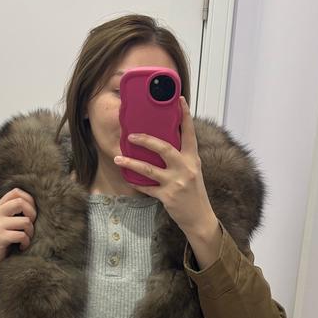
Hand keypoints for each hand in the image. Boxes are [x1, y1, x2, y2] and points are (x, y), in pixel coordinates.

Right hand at [0, 188, 36, 278]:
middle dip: (32, 214)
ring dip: (30, 232)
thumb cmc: (2, 241)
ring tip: (26, 238)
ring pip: (25, 221)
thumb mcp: (6, 222)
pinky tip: (22, 246)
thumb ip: (15, 212)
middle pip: (20, 202)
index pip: (16, 192)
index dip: (29, 200)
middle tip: (31, 225)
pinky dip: (26, 242)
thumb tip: (34, 204)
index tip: (32, 212)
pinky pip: (22, 236)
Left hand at [114, 97, 215, 235]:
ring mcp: (176, 183)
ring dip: (131, 164)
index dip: (185, 116)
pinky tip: (128, 178)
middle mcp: (185, 168)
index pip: (189, 133)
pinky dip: (136, 183)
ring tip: (117, 159)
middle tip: (130, 136)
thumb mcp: (193, 171)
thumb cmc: (194, 192)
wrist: (200, 217)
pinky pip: (147, 188)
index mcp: (193, 159)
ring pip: (149, 170)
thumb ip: (181, 157)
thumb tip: (162, 143)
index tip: (180, 100)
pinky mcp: (167, 197)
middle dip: (145, 140)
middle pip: (164, 148)